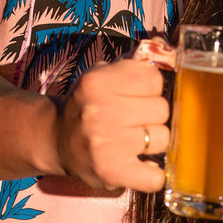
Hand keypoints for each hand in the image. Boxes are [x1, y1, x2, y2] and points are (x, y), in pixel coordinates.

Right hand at [54, 39, 173, 190]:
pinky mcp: (111, 172)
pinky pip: (155, 177)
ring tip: (132, 141)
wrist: (55, 139)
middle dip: (152, 114)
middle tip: (134, 120)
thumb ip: (135, 62)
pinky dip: (153, 175)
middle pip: (162, 109)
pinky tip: (140, 166)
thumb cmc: (87, 103)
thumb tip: (167, 46)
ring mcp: (106, 143)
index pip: (154, 79)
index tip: (137, 95)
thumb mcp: (102, 74)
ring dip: (152, 142)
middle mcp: (100, 110)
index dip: (150, 88)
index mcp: (98, 81)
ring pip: (163, 138)